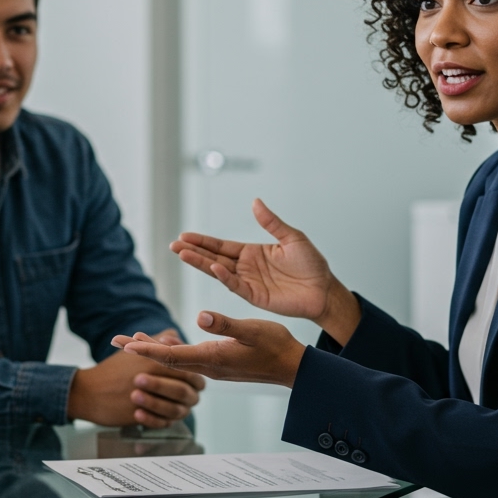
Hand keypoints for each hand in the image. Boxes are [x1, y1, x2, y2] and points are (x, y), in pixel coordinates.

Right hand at [67, 329, 205, 427]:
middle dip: (187, 393)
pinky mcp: (139, 416)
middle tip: (186, 393)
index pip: (188, 372)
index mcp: (155, 361)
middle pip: (185, 391)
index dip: (194, 377)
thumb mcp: (133, 350)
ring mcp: (146, 399)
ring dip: (173, 406)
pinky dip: (161, 420)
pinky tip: (157, 416)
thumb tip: (173, 335)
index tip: (193, 379)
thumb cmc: (112, 370)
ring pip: (175, 408)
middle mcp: (153, 379)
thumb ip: (155, 343)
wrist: (87, 391)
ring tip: (169, 404)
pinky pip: (160, 423)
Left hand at [113, 311, 306, 386]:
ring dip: (152, 351)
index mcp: (212, 358)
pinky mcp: (219, 364)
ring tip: (132, 341)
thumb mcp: (252, 330)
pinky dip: (170, 352)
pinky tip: (166, 344)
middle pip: (166, 360)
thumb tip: (200, 317)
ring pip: (175, 360)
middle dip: (139, 350)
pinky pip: (186, 360)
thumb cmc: (276, 346)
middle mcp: (208, 366)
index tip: (124, 345)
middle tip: (113, 342)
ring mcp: (213, 367)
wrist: (293, 368)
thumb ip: (226, 324)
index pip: (171, 356)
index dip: (146, 350)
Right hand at [171, 199, 362, 342]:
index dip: (203, 241)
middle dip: (194, 251)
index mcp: (252, 252)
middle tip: (173, 245)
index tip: (184, 235)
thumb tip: (255, 201)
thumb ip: (272, 222)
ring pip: (219, 271)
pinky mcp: (256, 296)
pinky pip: (236, 285)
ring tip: (182, 254)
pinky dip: (224, 276)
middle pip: (214, 257)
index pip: (221, 246)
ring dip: (201, 263)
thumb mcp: (292, 237)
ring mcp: (249, 282)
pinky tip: (213, 267)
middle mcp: (246, 267)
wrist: (324, 289)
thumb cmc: (311, 264)